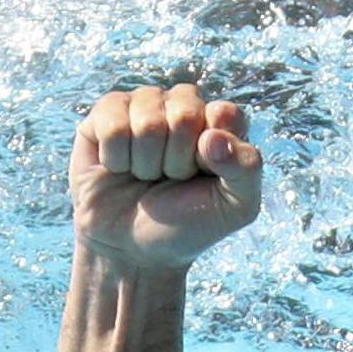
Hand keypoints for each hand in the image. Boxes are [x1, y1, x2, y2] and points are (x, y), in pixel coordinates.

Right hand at [71, 82, 263, 271]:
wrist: (133, 247)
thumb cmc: (190, 222)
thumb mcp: (236, 207)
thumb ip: (247, 168)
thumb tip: (213, 136)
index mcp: (222, 121)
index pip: (225, 113)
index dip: (213, 151)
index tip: (206, 174)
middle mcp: (184, 105)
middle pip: (185, 115)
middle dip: (178, 161)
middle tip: (173, 178)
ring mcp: (144, 104)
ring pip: (148, 121)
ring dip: (147, 163)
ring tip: (147, 175)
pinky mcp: (105, 112)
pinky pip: (112, 124)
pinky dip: (117, 158)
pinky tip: (119, 167)